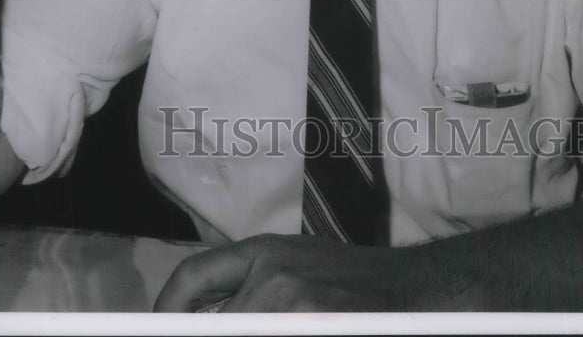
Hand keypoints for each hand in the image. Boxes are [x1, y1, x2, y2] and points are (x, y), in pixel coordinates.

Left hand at [153, 233, 470, 312]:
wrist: (422, 292)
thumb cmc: (358, 287)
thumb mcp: (299, 270)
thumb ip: (252, 289)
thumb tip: (199, 318)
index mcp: (265, 253)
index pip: (195, 278)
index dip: (169, 308)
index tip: (159, 326)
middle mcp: (273, 274)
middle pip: (215, 320)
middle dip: (202, 333)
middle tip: (196, 335)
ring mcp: (293, 305)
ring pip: (238, 325)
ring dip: (239, 330)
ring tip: (272, 321)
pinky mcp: (315, 321)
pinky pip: (267, 332)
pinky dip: (263, 333)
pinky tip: (297, 325)